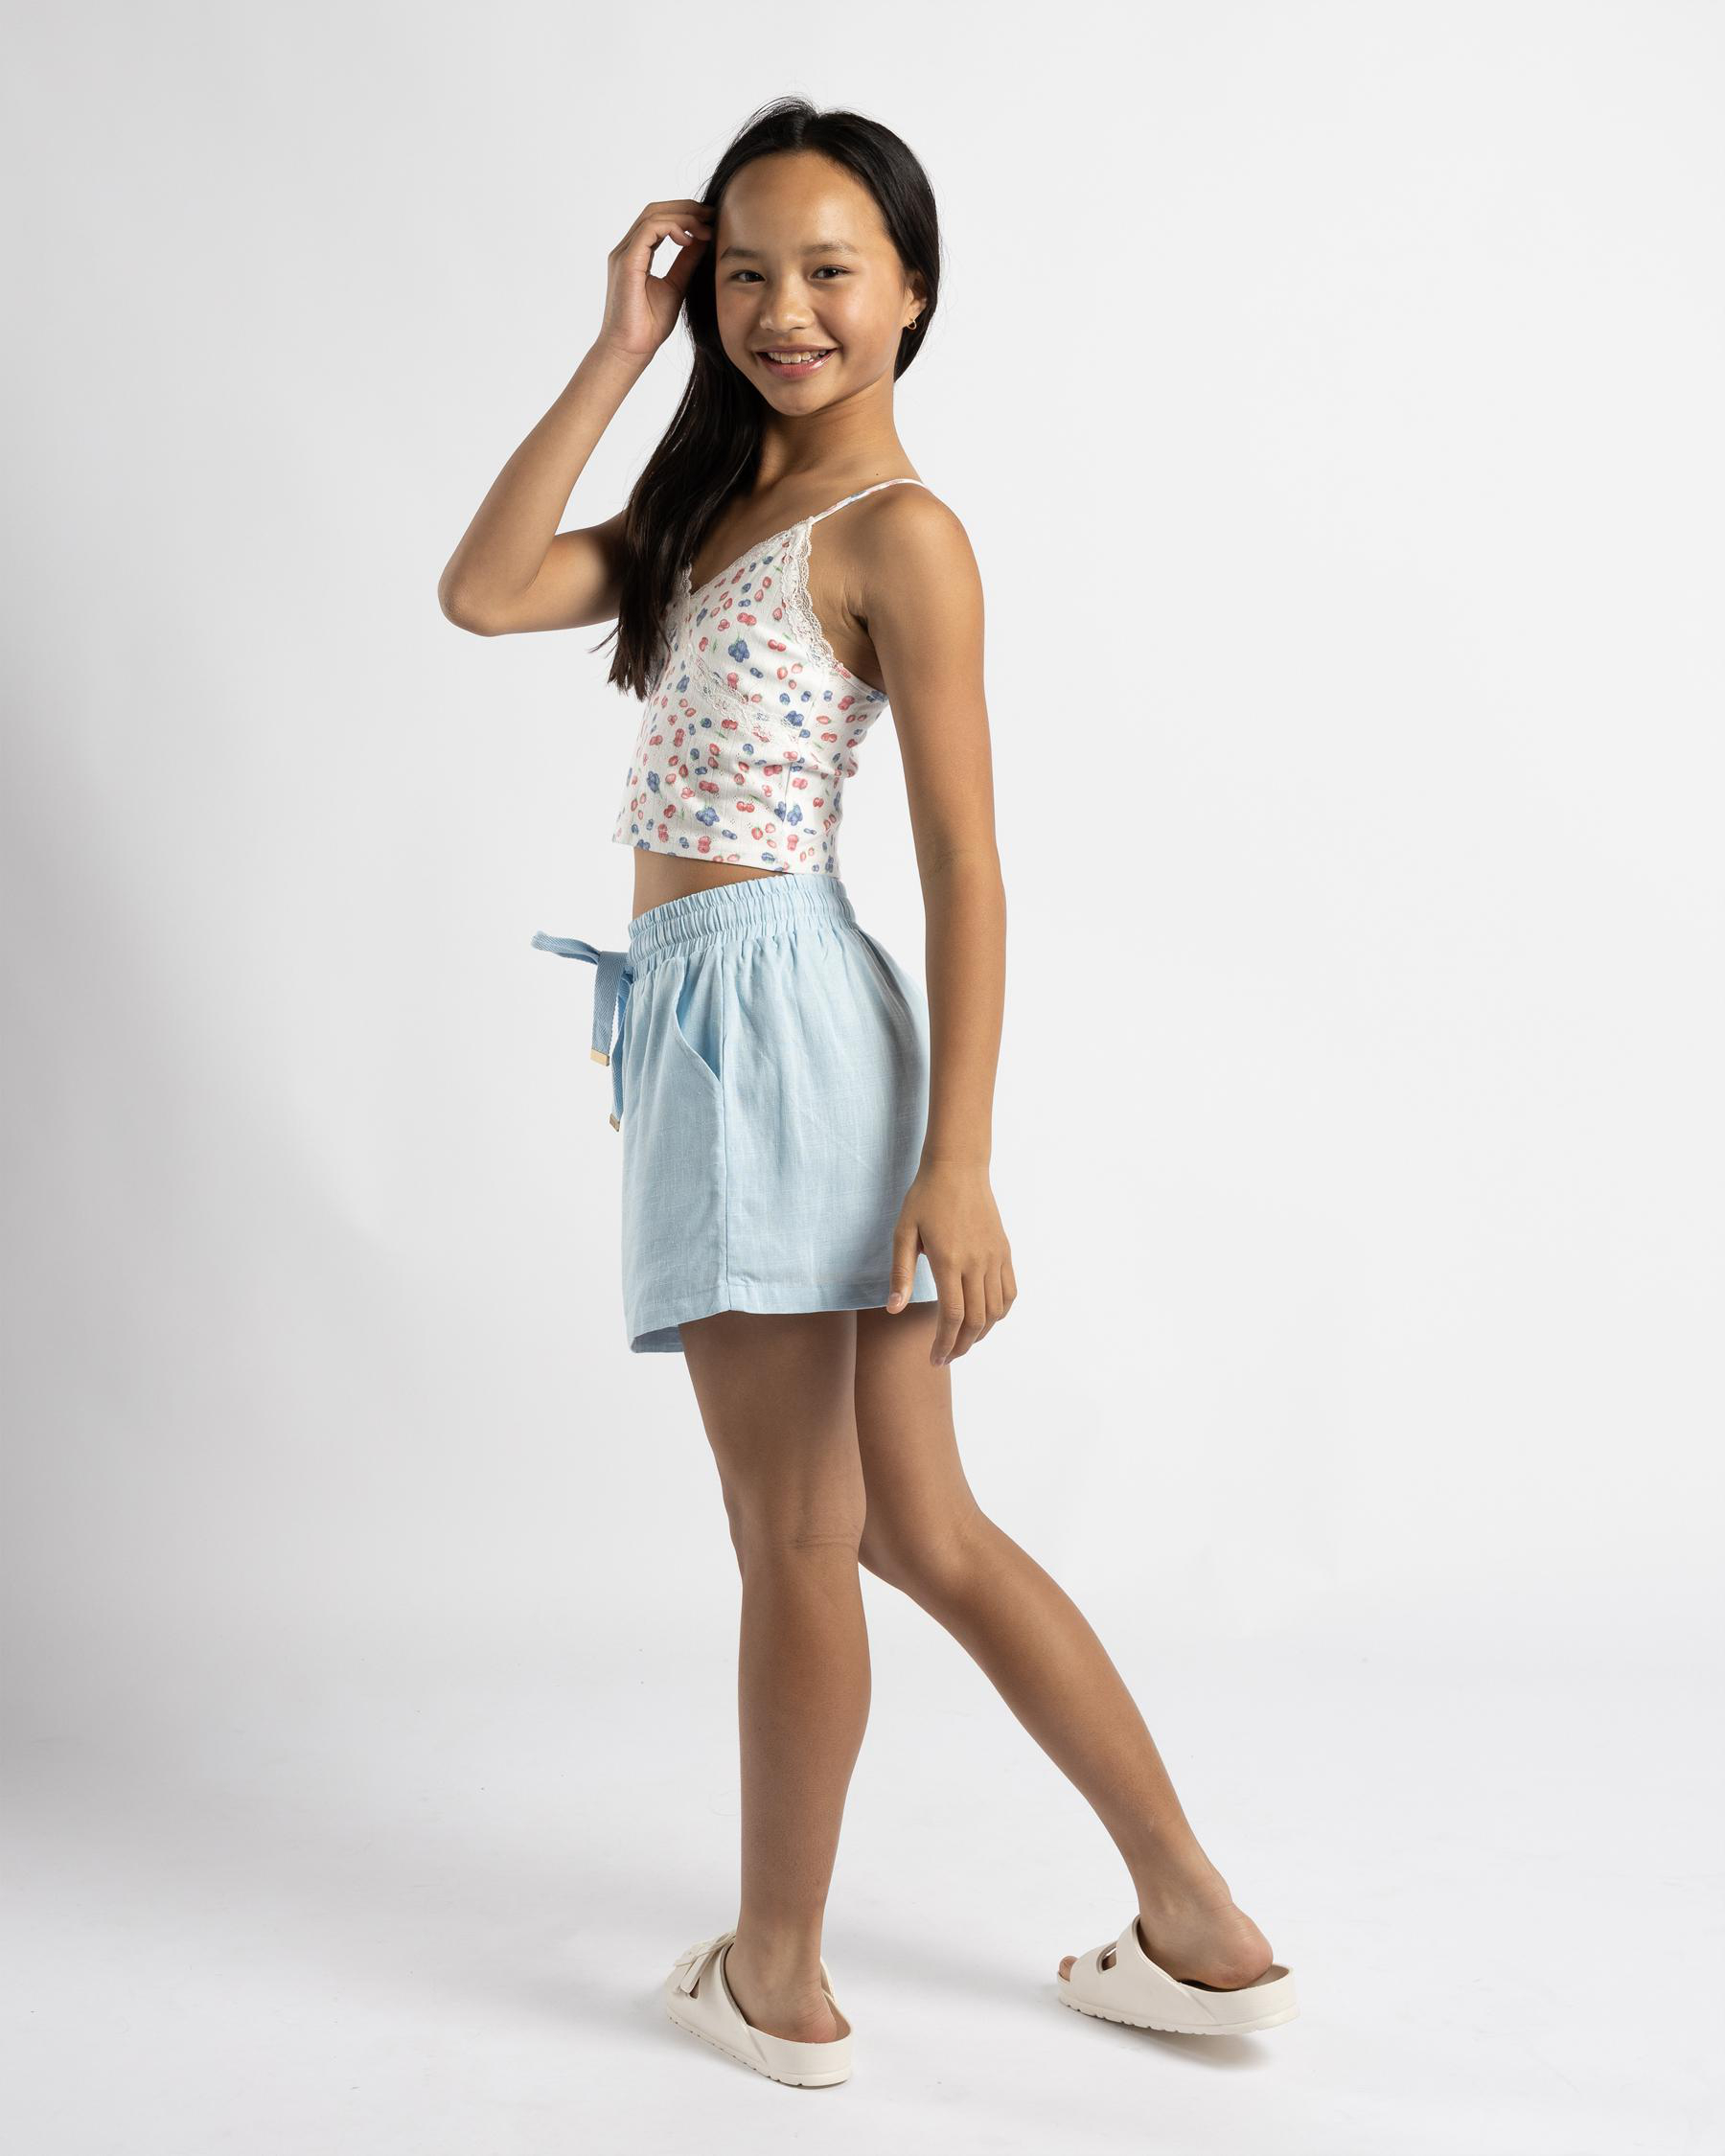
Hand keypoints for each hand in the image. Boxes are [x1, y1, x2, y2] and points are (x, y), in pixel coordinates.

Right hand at [595, 199, 712, 364]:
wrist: (630, 350)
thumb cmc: (648, 326)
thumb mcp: (676, 286)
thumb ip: (686, 262)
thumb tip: (703, 240)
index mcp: (636, 254)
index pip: (659, 220)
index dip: (685, 215)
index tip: (710, 222)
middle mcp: (627, 250)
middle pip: (655, 211)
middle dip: (686, 208)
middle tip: (712, 215)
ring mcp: (624, 254)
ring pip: (653, 216)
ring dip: (683, 217)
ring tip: (706, 228)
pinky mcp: (627, 262)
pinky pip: (650, 230)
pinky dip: (672, 228)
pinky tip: (690, 239)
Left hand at [885, 1159, 1016, 1363]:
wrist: (958, 1168)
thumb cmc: (925, 1198)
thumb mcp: (903, 1233)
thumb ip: (901, 1274)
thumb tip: (894, 1309)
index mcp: (949, 1261)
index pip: (953, 1316)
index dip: (944, 1343)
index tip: (934, 1359)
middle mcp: (977, 1262)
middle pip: (977, 1320)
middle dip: (961, 1345)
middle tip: (946, 1358)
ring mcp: (995, 1257)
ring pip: (996, 1310)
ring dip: (981, 1333)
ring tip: (963, 1342)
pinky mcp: (1004, 1251)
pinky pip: (1009, 1292)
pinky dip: (1001, 1313)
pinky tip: (986, 1319)